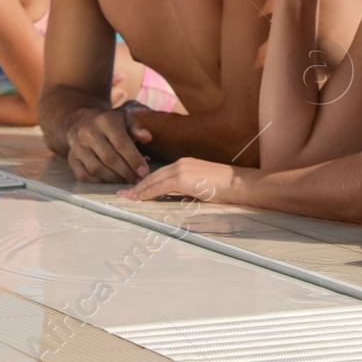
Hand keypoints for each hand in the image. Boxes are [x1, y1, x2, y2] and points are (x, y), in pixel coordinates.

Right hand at [66, 107, 151, 182]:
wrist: (82, 123)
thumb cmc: (110, 124)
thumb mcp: (125, 120)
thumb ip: (137, 128)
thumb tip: (147, 137)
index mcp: (105, 121)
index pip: (121, 143)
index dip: (134, 160)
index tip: (144, 172)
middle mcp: (88, 133)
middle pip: (109, 158)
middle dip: (126, 172)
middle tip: (137, 180)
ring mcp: (77, 147)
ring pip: (97, 169)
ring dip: (114, 178)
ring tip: (127, 180)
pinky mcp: (72, 159)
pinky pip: (85, 176)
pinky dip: (100, 181)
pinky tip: (112, 180)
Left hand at [117, 157, 244, 203]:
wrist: (239, 183)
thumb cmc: (226, 188)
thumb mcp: (203, 186)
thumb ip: (188, 188)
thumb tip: (179, 198)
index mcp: (186, 163)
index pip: (160, 174)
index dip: (145, 182)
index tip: (134, 190)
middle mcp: (181, 163)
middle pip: (153, 176)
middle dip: (136, 185)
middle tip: (122, 194)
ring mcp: (181, 169)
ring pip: (153, 181)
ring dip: (138, 190)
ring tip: (125, 198)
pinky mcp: (183, 178)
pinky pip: (159, 187)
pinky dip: (146, 193)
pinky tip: (138, 198)